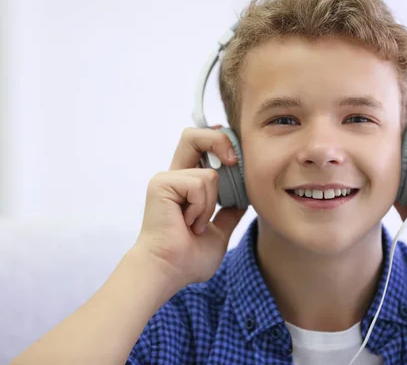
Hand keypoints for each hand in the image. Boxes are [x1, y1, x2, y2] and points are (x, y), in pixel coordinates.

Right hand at [135, 126, 245, 289]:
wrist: (169, 271)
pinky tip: (188, 224)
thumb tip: (245, 201)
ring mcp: (166, 179)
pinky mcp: (162, 184)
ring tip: (195, 225)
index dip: (220, 141)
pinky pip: (199, 184)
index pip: (201, 147)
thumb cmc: (187, 259)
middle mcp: (175, 177)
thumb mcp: (219, 233)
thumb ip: (229, 214)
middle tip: (232, 161)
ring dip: (210, 205)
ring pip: (210, 174)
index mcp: (186, 187)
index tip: (236, 156)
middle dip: (218, 140)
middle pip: (194, 136)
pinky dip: (201, 208)